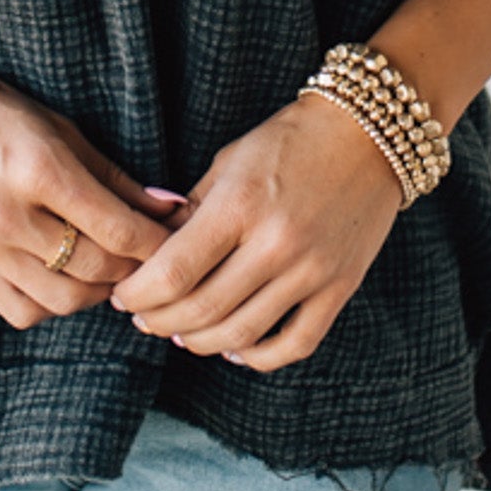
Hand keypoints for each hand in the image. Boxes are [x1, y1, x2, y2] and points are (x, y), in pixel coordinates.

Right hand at [0, 58, 191, 329]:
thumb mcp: (61, 129)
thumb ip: (115, 176)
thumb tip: (169, 208)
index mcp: (38, 171)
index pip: (117, 229)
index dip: (156, 242)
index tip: (178, 241)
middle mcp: (9, 216)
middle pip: (96, 270)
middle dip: (133, 268)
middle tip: (150, 257)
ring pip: (64, 301)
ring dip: (97, 292)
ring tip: (110, 270)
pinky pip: (23, 311)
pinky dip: (54, 305)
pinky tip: (65, 280)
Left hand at [107, 92, 402, 372]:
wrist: (367, 133)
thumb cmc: (290, 139)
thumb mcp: (230, 161)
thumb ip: (192, 210)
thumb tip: (153, 252)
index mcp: (240, 204)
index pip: (174, 271)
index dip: (139, 294)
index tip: (124, 297)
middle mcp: (275, 243)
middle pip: (201, 309)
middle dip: (161, 321)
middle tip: (144, 318)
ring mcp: (311, 270)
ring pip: (241, 333)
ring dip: (201, 341)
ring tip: (181, 333)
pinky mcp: (340, 288)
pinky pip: (294, 344)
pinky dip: (259, 357)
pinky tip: (235, 348)